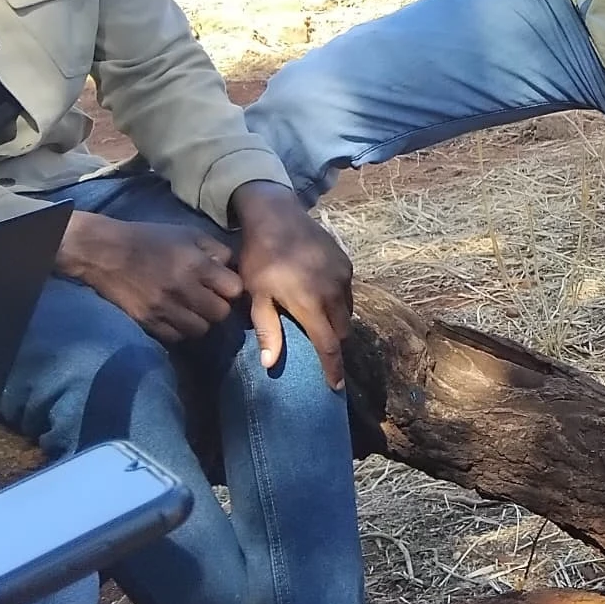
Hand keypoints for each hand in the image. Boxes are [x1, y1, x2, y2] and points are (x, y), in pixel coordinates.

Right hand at [58, 211, 244, 343]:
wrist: (103, 252)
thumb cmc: (149, 239)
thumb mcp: (188, 233)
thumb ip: (216, 250)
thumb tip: (233, 268)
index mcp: (196, 264)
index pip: (234, 289)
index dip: (232, 288)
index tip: (224, 285)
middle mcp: (183, 289)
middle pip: (220, 313)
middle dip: (219, 306)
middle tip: (210, 298)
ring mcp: (164, 309)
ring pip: (200, 329)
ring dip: (201, 320)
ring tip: (193, 309)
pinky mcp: (147, 322)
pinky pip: (176, 337)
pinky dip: (180, 329)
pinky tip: (176, 316)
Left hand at [230, 182, 352, 389]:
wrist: (277, 216)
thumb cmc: (260, 258)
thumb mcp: (256, 296)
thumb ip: (267, 330)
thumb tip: (270, 364)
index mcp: (312, 304)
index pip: (329, 345)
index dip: (333, 369)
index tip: (335, 388)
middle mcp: (334, 292)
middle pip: (342, 331)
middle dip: (333, 345)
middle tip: (319, 351)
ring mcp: (343, 276)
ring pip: (347, 312)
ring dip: (336, 323)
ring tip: (319, 325)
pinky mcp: (346, 263)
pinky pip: (347, 292)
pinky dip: (338, 302)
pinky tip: (321, 298)